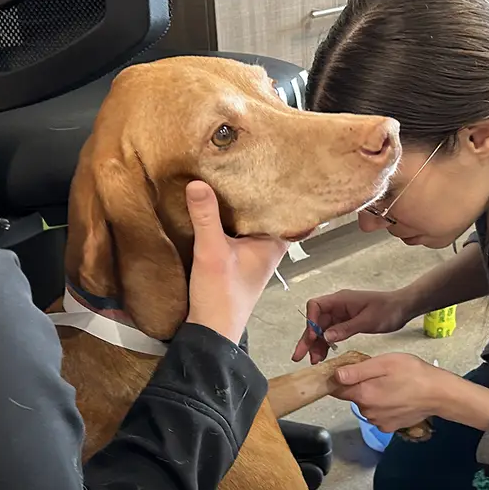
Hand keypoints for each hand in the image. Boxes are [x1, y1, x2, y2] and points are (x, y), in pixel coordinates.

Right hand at [184, 181, 287, 343]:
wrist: (209, 332)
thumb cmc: (222, 296)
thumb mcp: (212, 252)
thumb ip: (206, 217)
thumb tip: (198, 182)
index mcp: (275, 244)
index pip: (290, 210)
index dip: (288, 189)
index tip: (284, 165)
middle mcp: (268, 247)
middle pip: (268, 211)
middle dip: (260, 190)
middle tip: (252, 158)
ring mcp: (252, 254)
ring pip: (250, 220)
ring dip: (242, 204)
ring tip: (232, 171)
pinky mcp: (236, 259)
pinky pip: (236, 230)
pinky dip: (228, 217)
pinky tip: (215, 202)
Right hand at [291, 289, 416, 363]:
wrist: (402, 308)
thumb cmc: (387, 310)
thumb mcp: (367, 321)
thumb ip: (345, 329)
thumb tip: (325, 337)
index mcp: (341, 300)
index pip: (316, 306)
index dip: (310, 321)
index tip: (312, 337)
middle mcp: (338, 306)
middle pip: (316, 321)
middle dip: (307, 338)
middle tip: (299, 356)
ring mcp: (341, 315)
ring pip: (322, 330)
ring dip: (316, 345)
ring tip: (314, 361)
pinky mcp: (346, 323)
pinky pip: (331, 334)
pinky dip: (327, 344)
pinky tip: (324, 356)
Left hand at [332, 354, 456, 433]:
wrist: (439, 394)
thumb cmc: (414, 374)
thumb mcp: (385, 363)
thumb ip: (358, 370)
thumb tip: (336, 375)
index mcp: (364, 394)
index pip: (336, 389)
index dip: (338, 379)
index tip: (347, 370)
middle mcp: (367, 412)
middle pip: (353, 396)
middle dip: (360, 385)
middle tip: (379, 374)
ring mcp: (378, 422)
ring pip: (366, 405)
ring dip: (372, 396)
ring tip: (392, 385)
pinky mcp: (388, 427)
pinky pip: (378, 414)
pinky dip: (383, 406)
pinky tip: (397, 398)